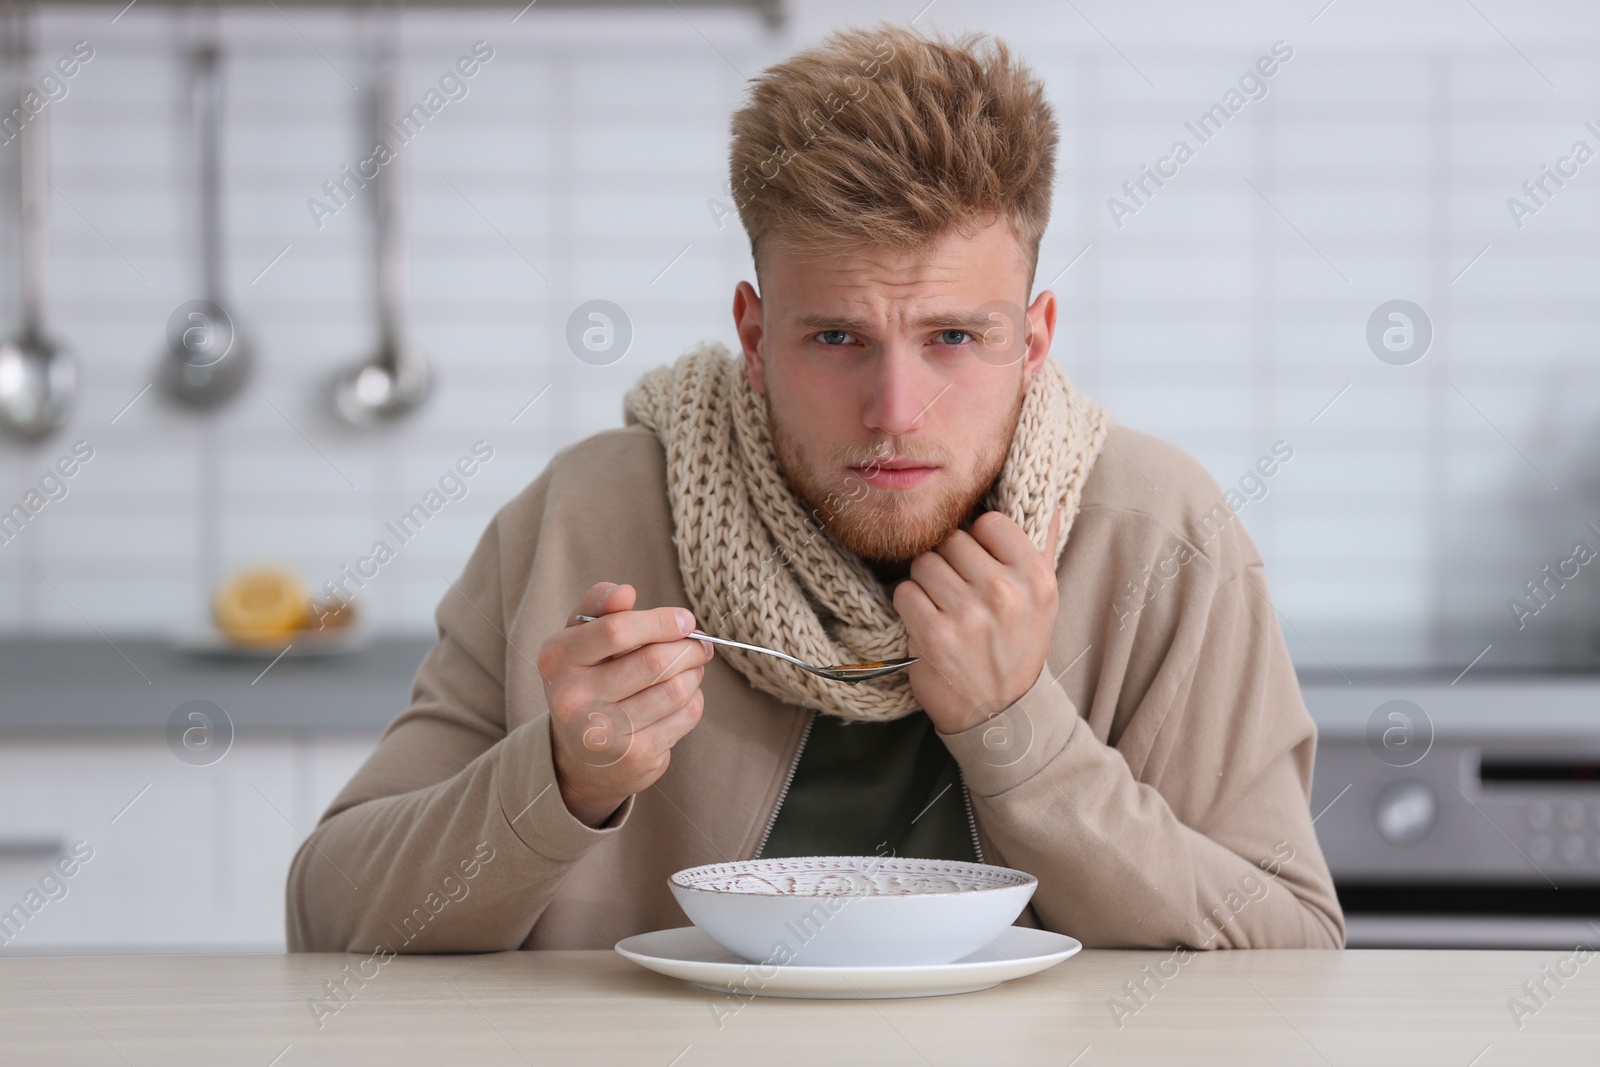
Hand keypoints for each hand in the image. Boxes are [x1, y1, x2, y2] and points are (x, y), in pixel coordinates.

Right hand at [538, 582, 713, 826]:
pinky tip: (681, 698)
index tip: (685, 619)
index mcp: (558, 659)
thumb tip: (624, 591)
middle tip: (699, 644)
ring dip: (694, 673)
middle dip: (688, 647)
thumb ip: (598, 608)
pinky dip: (694, 700)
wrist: (580, 757)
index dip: (660, 621)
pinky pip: (686, 716)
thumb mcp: (579, 640)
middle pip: (654, 661)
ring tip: (690, 668)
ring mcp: (603, 733)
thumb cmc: (586, 681)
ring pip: (676, 689)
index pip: (616, 630)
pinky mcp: (634, 756)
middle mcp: (573, 699)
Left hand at [892, 507, 1059, 734]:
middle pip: (951, 540)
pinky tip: (928, 624)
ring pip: (924, 562)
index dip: (978, 541)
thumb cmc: (1016, 648)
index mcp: (1036, 578)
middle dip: (948, 563)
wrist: (999, 713)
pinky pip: (905, 592)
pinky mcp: (934, 635)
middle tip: (959, 593)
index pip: (990, 522)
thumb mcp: (1042, 599)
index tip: (981, 566)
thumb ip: (1040, 546)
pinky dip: (909, 607)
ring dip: (926, 584)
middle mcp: (1006, 593)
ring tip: (943, 608)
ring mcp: (969, 615)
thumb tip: (1044, 496)